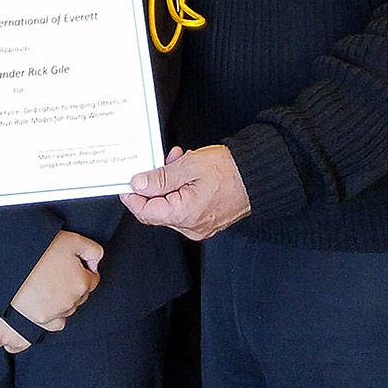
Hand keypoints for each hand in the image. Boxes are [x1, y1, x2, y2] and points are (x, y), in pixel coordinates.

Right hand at [8, 230, 102, 330]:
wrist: (10, 260)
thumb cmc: (40, 248)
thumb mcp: (72, 240)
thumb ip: (93, 251)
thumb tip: (96, 263)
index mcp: (81, 282)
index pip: (93, 279)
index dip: (83, 269)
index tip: (72, 263)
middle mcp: (71, 301)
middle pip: (81, 295)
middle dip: (74, 284)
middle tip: (57, 271)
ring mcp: (55, 313)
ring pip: (69, 309)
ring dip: (64, 299)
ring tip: (48, 283)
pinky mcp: (40, 320)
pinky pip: (55, 323)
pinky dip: (54, 314)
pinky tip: (45, 300)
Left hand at [120, 145, 250, 239]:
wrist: (260, 175)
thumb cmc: (231, 170)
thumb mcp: (189, 166)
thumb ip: (160, 178)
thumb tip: (138, 185)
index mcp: (185, 215)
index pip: (145, 213)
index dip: (132, 197)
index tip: (127, 183)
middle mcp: (191, 226)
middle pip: (157, 209)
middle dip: (154, 184)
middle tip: (159, 162)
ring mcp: (200, 226)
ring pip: (171, 206)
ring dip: (168, 183)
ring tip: (177, 161)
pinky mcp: (207, 220)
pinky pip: (184, 206)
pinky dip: (181, 189)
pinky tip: (186, 171)